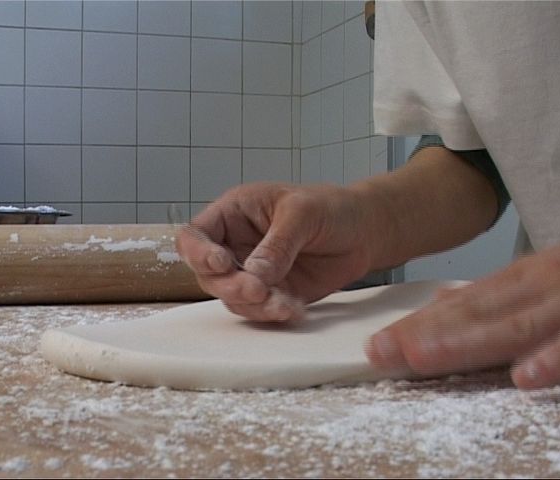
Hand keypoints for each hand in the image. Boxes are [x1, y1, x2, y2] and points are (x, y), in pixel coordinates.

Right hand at [176, 182, 376, 320]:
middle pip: (209, 275)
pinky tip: (294, 309)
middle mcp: (236, 245)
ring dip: (254, 306)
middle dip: (231, 287)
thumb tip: (252, 276)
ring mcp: (253, 272)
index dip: (199, 253)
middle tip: (257, 291)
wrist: (364, 231)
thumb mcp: (302, 214)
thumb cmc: (331, 207)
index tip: (223, 264)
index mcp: (233, 214)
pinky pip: (261, 310)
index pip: (195, 235)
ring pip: (234, 298)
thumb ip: (276, 245)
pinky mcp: (273, 293)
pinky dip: (273, 314)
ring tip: (283, 304)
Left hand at [366, 235, 559, 388]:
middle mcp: (532, 291)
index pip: (455, 306)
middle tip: (381, 351)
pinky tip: (524, 378)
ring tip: (423, 358)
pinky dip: (552, 358)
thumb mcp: (533, 275)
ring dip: (466, 343)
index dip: (414, 325)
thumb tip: (441, 301)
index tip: (376, 344)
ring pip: (511, 328)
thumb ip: (489, 293)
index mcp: (513, 282)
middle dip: (423, 335)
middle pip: (471, 315)